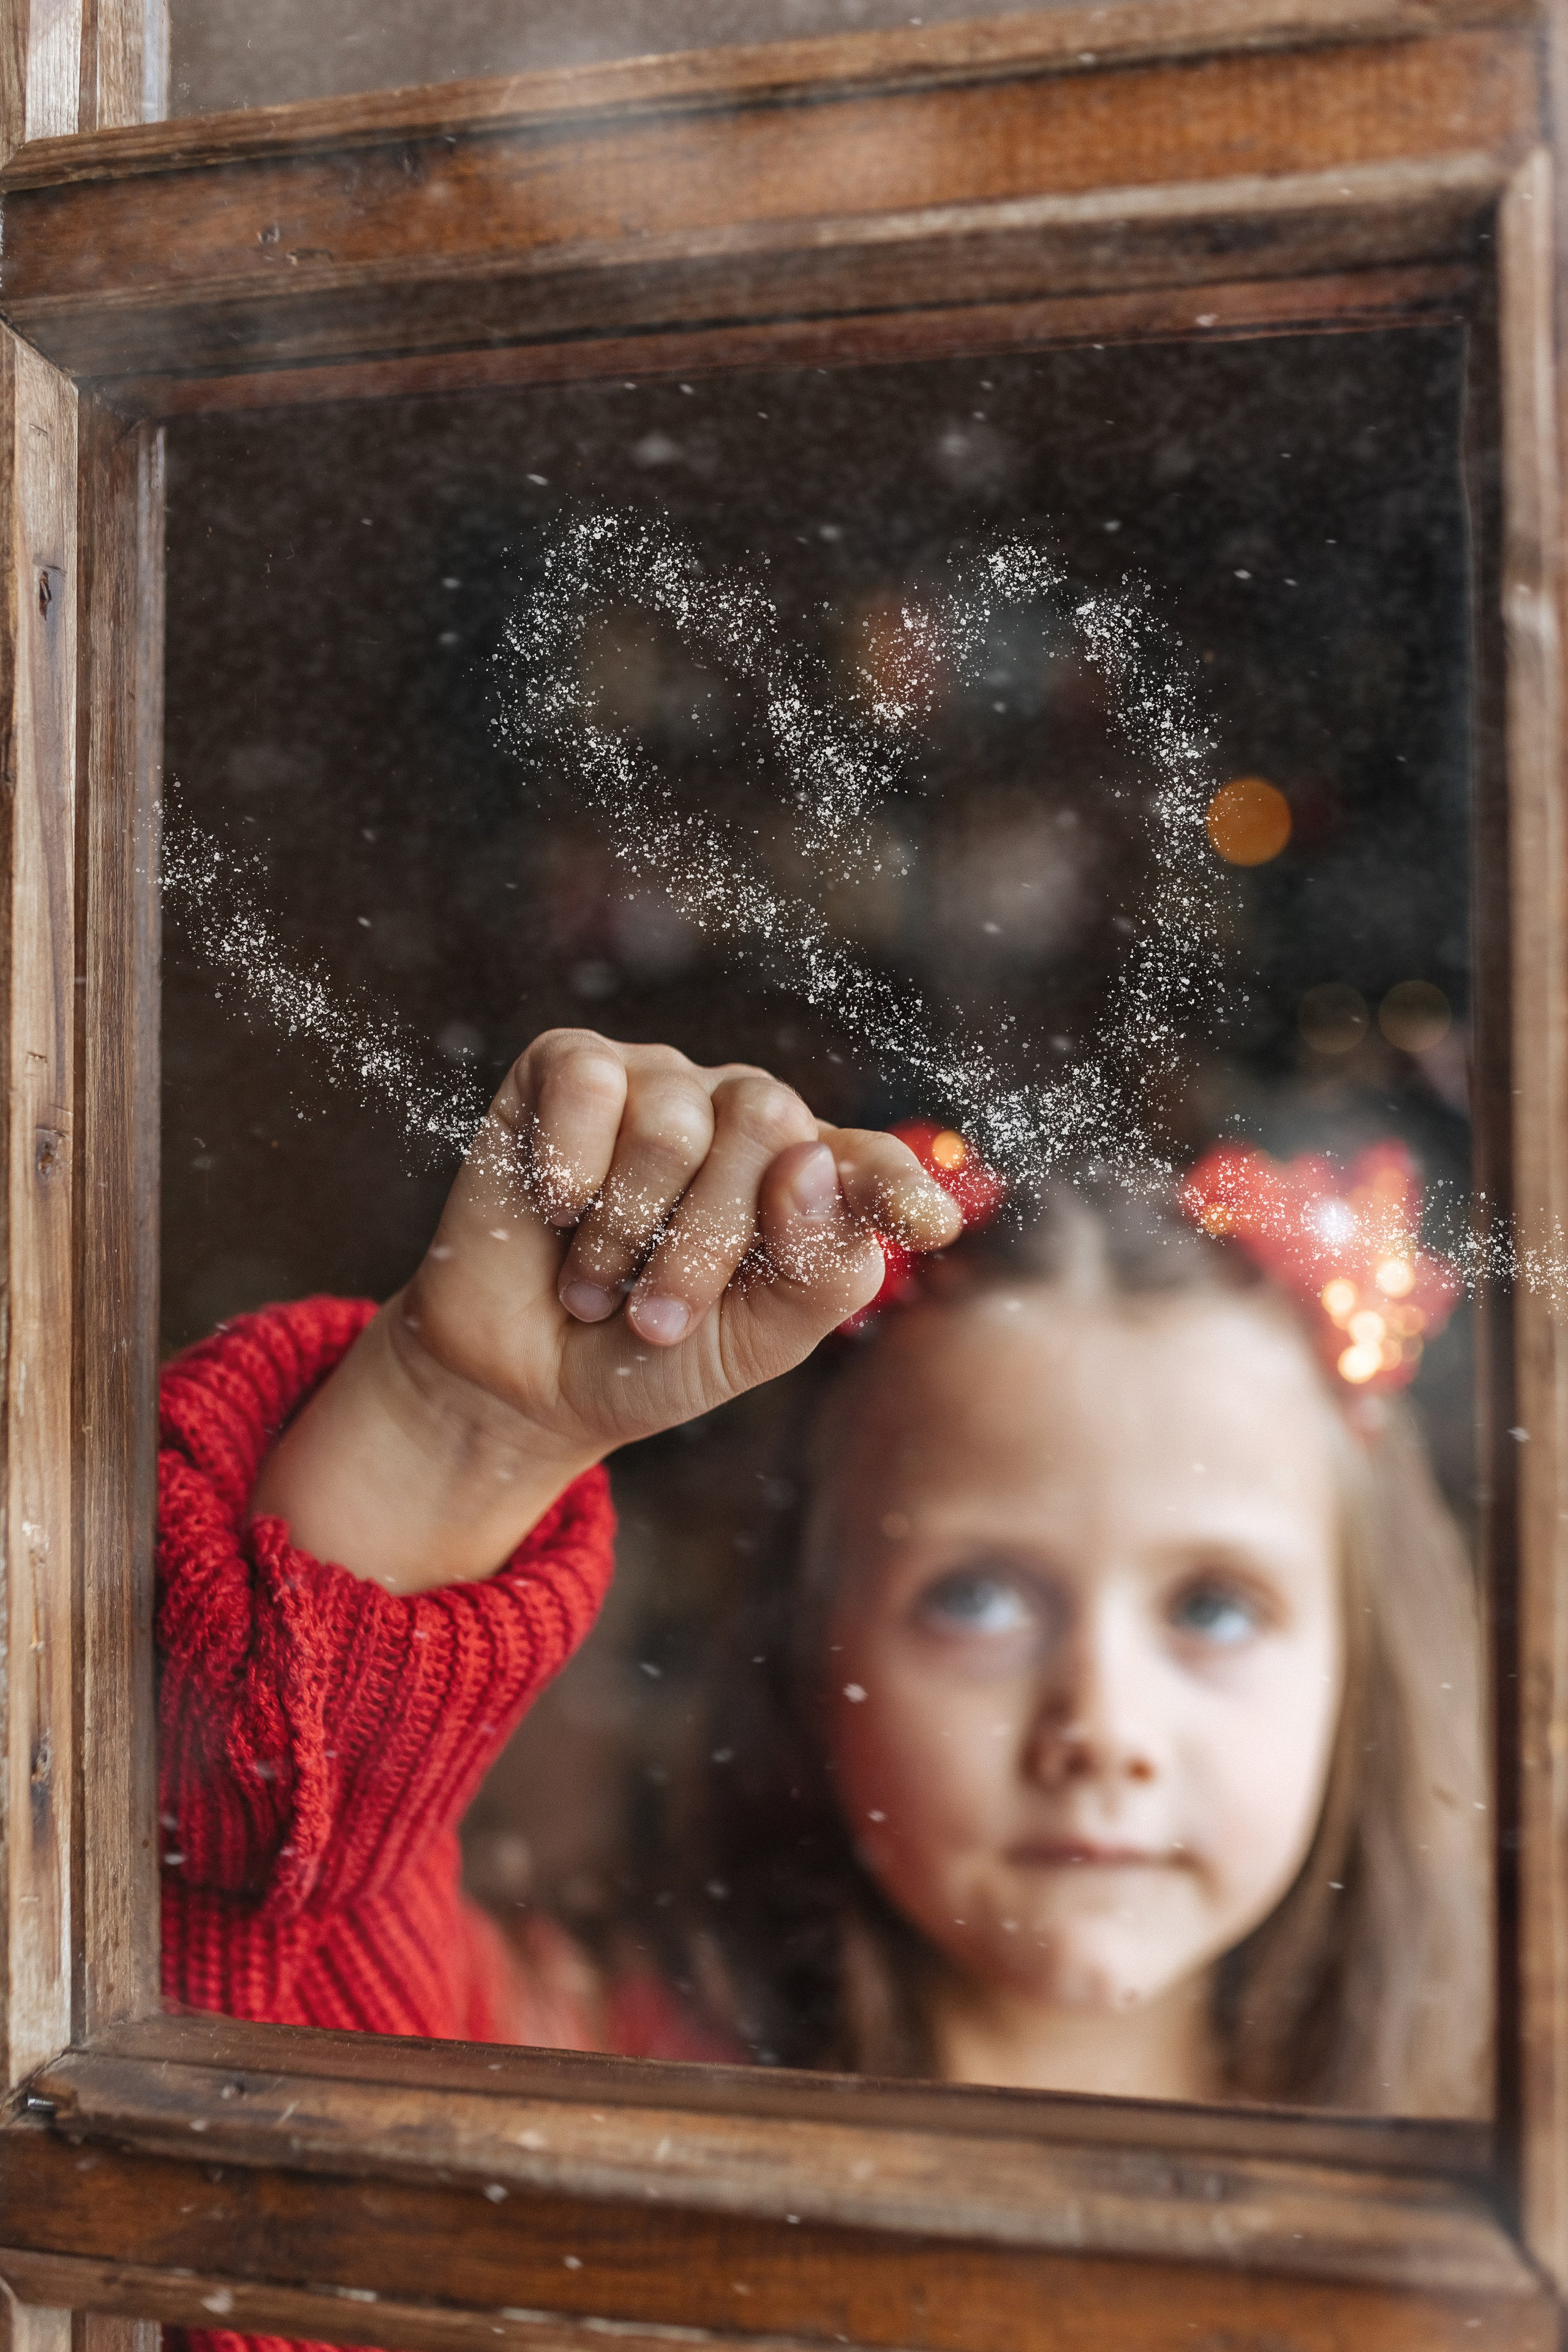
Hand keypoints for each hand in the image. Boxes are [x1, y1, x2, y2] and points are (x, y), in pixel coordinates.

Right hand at [252, 1031, 961, 1589]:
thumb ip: (817, 1271)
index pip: (872, 1162)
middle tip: (657, 1317)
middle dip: (707, 1245)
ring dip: (626, 1230)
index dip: (899, 1185)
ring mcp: (660, 1084)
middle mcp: (743, 1117)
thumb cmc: (649, 1359)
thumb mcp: (755, 1344)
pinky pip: (589, 1085)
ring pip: (672, 1120)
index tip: (931, 1225)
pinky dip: (567, 1166)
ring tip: (594, 1281)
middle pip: (766, 1127)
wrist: (524, 1380)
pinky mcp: (570, 1068)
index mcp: (808, 1182)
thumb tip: (813, 1164)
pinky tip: (555, 1206)